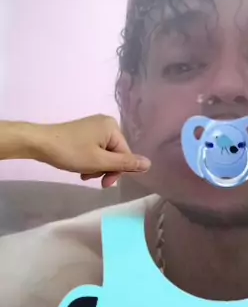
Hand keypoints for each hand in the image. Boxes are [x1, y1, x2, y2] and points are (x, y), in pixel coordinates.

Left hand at [33, 115, 150, 187]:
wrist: (39, 143)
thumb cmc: (70, 152)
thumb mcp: (99, 161)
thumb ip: (125, 164)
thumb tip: (149, 163)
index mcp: (112, 127)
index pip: (125, 154)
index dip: (116, 171)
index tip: (103, 183)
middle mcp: (106, 123)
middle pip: (116, 153)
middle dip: (105, 169)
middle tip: (90, 179)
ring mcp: (94, 126)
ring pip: (105, 153)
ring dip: (97, 167)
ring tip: (83, 174)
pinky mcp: (85, 131)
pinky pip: (96, 149)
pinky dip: (90, 160)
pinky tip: (81, 167)